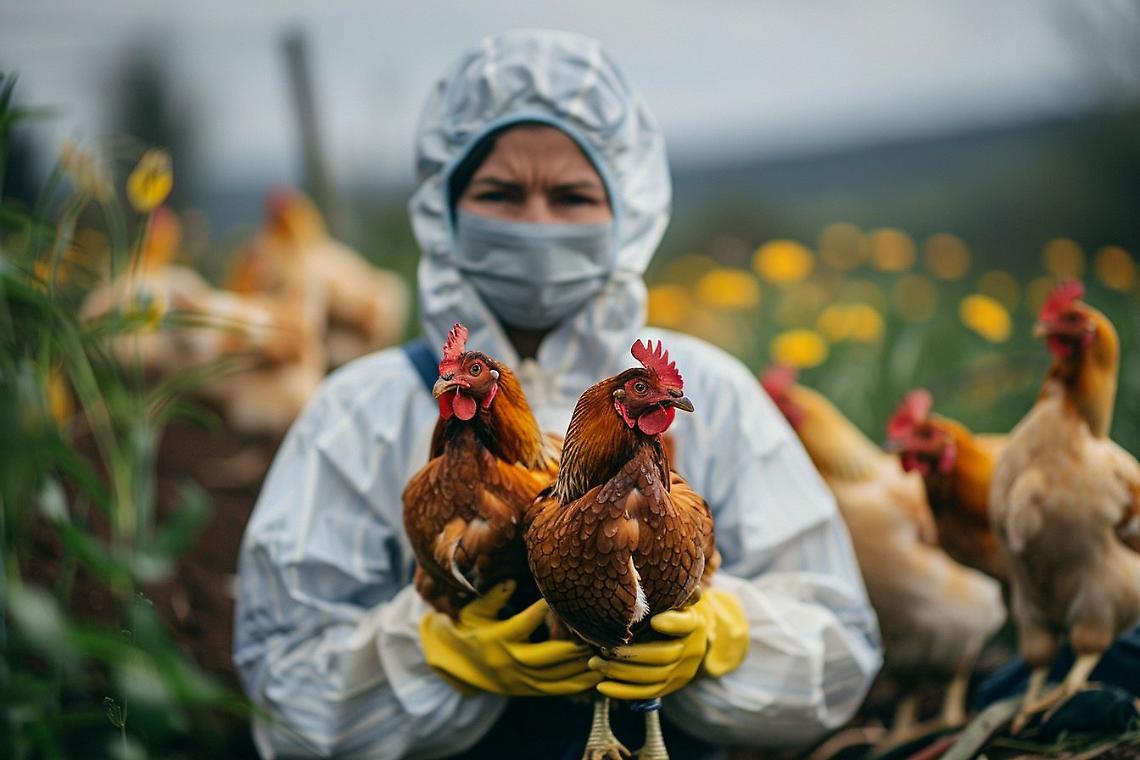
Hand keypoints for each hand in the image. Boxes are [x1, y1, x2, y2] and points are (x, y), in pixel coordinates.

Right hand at [419, 580, 601, 696]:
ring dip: (580, 667)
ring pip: (555, 676)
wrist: (459, 666)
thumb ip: (493, 597)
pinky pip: (556, 690)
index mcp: (497, 637)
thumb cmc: (471, 630)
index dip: (543, 611)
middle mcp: (510, 660)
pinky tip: (596, 675)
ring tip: (603, 655)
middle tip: (596, 634)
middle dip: (573, 646)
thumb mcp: (474, 611)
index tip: (562, 598)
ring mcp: (520, 679)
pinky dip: (577, 684)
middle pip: (546, 656)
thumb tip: (512, 582)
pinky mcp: (528, 690)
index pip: (524, 623)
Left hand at [589, 587, 748, 699]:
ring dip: (622, 672)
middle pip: (663, 655)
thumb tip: (655, 550)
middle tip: (603, 648)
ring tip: (595, 663)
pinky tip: (601, 686)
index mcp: (694, 621)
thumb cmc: (671, 608)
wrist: (691, 636)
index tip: (655, 620)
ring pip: (653, 676)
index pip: (686, 622)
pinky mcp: (672, 686)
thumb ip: (666, 585)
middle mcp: (692, 648)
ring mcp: (683, 670)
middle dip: (631, 654)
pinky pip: (647, 694)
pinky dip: (623, 692)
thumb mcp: (674, 595)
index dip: (673, 622)